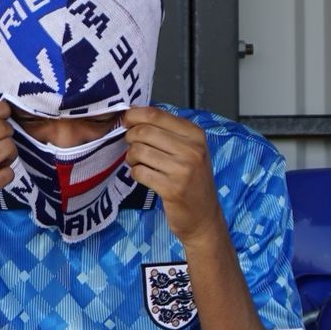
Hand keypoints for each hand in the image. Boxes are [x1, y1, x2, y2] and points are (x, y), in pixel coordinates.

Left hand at [123, 107, 224, 247]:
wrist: (203, 216)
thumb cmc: (193, 181)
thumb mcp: (189, 150)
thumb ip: (166, 130)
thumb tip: (134, 113)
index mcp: (195, 135)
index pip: (157, 115)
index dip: (135, 115)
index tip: (127, 120)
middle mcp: (192, 150)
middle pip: (144, 131)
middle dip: (130, 137)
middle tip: (132, 146)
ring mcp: (183, 170)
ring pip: (139, 151)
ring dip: (131, 157)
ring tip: (138, 162)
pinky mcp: (172, 188)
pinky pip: (139, 172)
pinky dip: (135, 173)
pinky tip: (143, 176)